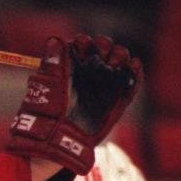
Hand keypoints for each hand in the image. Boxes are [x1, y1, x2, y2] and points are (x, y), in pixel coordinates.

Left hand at [7, 34, 141, 174]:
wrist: (56, 139)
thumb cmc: (46, 113)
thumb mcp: (48, 86)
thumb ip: (53, 64)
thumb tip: (53, 40)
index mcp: (70, 68)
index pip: (83, 47)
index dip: (85, 42)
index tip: (83, 43)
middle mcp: (88, 74)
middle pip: (103, 51)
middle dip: (104, 46)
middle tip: (101, 50)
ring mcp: (103, 86)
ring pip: (119, 62)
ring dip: (120, 55)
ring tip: (113, 60)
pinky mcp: (117, 99)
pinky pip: (130, 82)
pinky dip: (135, 72)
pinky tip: (132, 65)